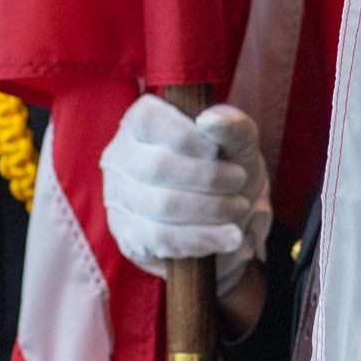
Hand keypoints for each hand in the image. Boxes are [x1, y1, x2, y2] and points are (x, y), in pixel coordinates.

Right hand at [101, 96, 272, 296]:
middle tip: (240, 180)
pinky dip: (201, 238)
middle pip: (156, 167)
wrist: (236, 222)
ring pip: (160, 205)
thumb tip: (211, 121)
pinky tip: (228, 237)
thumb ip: (233, 127)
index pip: (146, 121)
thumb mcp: (241, 144)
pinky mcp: (129, 237)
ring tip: (239, 207)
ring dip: (210, 208)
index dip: (184, 136)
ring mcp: (120, 200)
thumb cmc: (231, 170)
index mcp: (142, 124)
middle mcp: (121, 158)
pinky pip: (160, 239)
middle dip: (208, 177)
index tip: (216, 150)